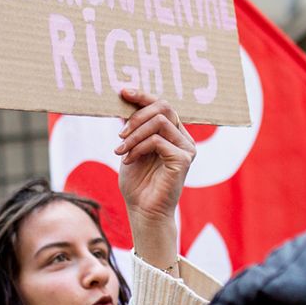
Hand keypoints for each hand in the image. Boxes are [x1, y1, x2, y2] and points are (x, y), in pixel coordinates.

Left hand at [113, 88, 195, 271]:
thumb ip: (132, 127)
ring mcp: (186, 149)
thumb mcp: (130, 148)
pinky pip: (157, 140)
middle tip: (119, 133)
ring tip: (120, 151)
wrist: (144, 212)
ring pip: (159, 122)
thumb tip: (124, 102)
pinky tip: (128, 160)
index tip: (122, 92)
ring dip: (134, 134)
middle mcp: (183, 138)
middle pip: (164, 107)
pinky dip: (138, 147)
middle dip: (136, 115)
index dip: (142, 96)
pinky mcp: (183, 159)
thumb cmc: (138, 184)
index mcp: (173, 133)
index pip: (161, 105)